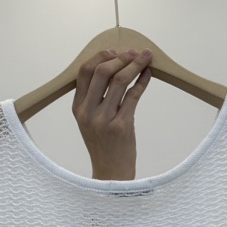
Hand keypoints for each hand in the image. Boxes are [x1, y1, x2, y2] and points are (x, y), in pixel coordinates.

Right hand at [72, 48, 152, 179]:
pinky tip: (148, 75)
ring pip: (120, 80)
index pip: (84, 72)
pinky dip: (143, 81)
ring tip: (145, 58)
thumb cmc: (103, 146)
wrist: (111, 174)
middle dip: (120, 57)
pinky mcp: (121, 126)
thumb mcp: (90, 122)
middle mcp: (88, 113)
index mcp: (78, 109)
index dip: (100, 57)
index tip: (114, 52)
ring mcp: (104, 120)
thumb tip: (112, 67)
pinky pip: (134, 95)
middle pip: (102, 72)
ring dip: (135, 65)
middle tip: (133, 53)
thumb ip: (94, 99)